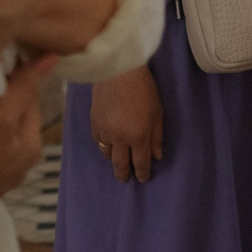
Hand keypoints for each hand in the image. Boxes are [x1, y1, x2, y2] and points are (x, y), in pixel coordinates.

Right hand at [91, 66, 163, 181]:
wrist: (117, 72)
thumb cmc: (143, 89)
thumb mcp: (157, 112)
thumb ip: (156, 136)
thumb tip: (157, 156)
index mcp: (139, 136)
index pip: (141, 162)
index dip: (142, 173)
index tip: (143, 179)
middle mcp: (120, 139)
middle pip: (120, 165)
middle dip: (124, 174)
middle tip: (126, 179)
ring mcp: (105, 132)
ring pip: (107, 155)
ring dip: (113, 160)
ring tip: (117, 162)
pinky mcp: (94, 123)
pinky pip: (98, 142)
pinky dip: (104, 146)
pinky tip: (107, 146)